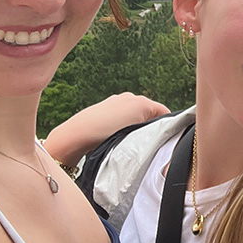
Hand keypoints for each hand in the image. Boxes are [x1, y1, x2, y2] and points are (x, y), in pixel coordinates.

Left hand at [44, 93, 169, 165]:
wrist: (75, 136)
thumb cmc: (105, 132)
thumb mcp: (138, 131)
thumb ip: (155, 128)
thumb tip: (164, 131)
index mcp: (141, 101)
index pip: (164, 113)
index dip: (167, 127)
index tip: (165, 142)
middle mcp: (129, 98)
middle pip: (149, 115)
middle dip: (149, 129)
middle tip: (145, 145)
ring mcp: (115, 103)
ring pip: (134, 119)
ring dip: (133, 130)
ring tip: (127, 144)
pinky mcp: (103, 110)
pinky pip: (120, 121)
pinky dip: (120, 129)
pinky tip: (114, 140)